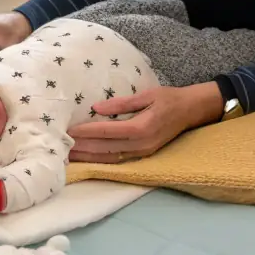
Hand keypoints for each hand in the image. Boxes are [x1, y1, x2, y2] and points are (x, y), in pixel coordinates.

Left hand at [67, 83, 223, 163]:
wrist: (192, 111)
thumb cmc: (169, 98)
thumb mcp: (147, 95)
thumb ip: (122, 103)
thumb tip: (96, 108)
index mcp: (141, 127)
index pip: (107, 132)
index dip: (87, 132)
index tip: (69, 131)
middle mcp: (141, 144)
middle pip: (106, 149)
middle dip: (83, 149)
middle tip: (61, 147)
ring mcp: (143, 152)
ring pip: (111, 158)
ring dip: (89, 158)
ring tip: (70, 156)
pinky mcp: (144, 155)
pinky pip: (118, 160)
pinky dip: (101, 160)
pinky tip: (88, 158)